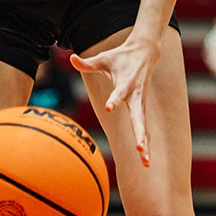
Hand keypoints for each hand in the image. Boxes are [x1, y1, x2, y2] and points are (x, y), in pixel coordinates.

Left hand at [69, 35, 157, 167]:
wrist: (145, 53)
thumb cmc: (120, 57)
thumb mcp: (103, 59)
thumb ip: (87, 63)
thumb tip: (70, 58)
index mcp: (126, 84)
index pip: (119, 94)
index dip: (113, 100)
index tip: (109, 108)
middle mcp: (135, 96)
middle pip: (138, 118)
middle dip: (139, 133)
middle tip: (139, 148)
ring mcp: (140, 104)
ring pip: (143, 126)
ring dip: (145, 143)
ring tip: (145, 163)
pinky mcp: (141, 108)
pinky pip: (144, 128)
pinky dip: (145, 142)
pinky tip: (145, 161)